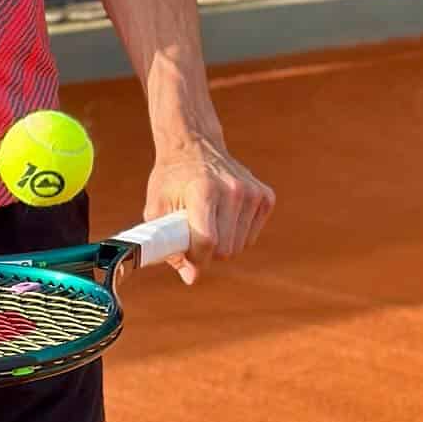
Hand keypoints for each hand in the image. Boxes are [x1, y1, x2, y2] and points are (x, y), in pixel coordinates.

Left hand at [144, 138, 273, 285]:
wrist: (194, 145)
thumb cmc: (172, 179)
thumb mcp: (157, 206)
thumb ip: (167, 244)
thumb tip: (190, 277)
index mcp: (203, 190)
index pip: (207, 240)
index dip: (196, 259)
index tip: (187, 261)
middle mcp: (232, 189)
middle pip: (225, 249)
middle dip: (207, 252)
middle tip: (193, 235)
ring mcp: (252, 192)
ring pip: (240, 246)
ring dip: (223, 244)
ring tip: (209, 222)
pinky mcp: (265, 196)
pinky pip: (252, 236)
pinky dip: (238, 234)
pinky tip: (225, 215)